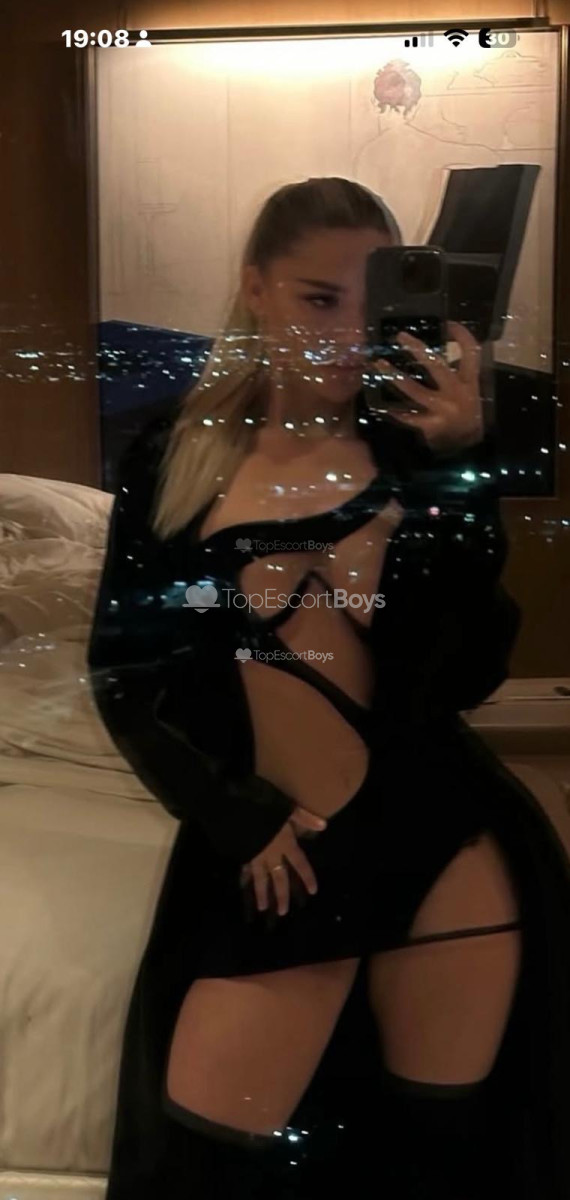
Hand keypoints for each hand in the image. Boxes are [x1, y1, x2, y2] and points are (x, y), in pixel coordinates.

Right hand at [239, 805, 326, 918]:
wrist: (237, 809)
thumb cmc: (265, 808)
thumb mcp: (288, 809)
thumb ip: (305, 818)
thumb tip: (324, 825)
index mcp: (285, 844)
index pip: (300, 864)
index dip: (307, 877)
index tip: (313, 892)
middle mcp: (272, 854)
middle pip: (279, 878)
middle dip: (282, 895)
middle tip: (282, 912)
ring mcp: (256, 855)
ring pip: (260, 879)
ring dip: (262, 894)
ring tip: (262, 908)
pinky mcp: (243, 853)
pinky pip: (246, 869)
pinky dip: (245, 878)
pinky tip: (244, 885)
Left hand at [372, 320, 483, 455]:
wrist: (468, 448)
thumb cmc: (467, 415)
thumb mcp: (470, 392)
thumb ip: (458, 373)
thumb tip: (431, 350)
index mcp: (470, 383)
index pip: (470, 351)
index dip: (460, 334)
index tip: (446, 323)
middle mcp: (457, 393)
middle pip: (436, 365)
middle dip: (417, 349)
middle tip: (400, 336)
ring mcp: (442, 410)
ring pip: (414, 389)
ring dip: (394, 375)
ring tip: (378, 364)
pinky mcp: (429, 426)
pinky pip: (406, 415)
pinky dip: (392, 408)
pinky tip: (378, 401)